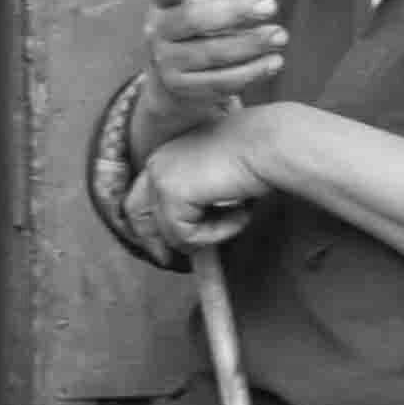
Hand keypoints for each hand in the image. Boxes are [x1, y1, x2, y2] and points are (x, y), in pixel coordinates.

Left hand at [135, 115, 267, 258]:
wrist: (267, 143)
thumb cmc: (254, 157)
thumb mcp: (216, 178)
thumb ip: (196, 198)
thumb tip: (186, 235)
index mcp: (166, 155)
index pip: (141, 197)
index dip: (149, 226)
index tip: (164, 249)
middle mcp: (157, 163)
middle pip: (136, 215)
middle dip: (153, 242)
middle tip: (168, 261)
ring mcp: (160, 178)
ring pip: (170, 232)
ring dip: (207, 234)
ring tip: (239, 216)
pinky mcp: (171, 194)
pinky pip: (187, 236)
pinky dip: (217, 233)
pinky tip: (240, 213)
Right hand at [137, 0, 285, 141]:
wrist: (175, 85)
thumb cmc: (194, 26)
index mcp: (161, 3)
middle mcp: (158, 32)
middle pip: (195, 21)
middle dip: (234, 12)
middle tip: (271, 5)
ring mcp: (169, 64)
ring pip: (211, 55)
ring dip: (249, 45)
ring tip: (280, 36)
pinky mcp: (185, 91)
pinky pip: (219, 83)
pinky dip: (249, 73)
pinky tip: (274, 62)